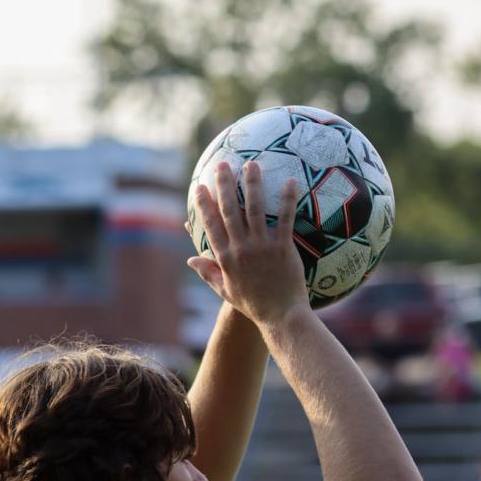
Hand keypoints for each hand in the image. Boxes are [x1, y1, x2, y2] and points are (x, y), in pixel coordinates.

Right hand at [188, 160, 309, 331]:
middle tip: (222, 164)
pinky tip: (290, 180)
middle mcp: (242, 249)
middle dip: (224, 185)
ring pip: (256, 209)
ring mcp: (262, 247)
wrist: (280, 316)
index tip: (199, 186)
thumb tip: (191, 261)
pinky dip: (287, 199)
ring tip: (252, 164)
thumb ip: (209, 273)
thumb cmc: (253, 304)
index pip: (211, 226)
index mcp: (226, 258)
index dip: (204, 204)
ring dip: (253, 184)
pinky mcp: (283, 248)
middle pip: (230, 211)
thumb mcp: (226, 291)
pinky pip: (285, 219)